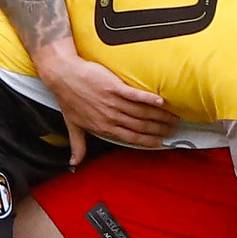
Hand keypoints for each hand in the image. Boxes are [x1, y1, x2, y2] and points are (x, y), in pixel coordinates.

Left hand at [35, 43, 177, 164]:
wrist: (63, 75)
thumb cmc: (67, 99)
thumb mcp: (72, 125)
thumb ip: (78, 145)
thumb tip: (75, 163)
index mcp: (103, 127)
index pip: (131, 138)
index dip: (147, 141)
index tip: (160, 141)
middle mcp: (110, 117)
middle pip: (140, 126)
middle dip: (159, 129)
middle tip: (173, 129)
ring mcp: (113, 102)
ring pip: (141, 113)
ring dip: (159, 116)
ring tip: (173, 116)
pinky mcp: (114, 87)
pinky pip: (135, 96)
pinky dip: (149, 99)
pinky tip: (162, 102)